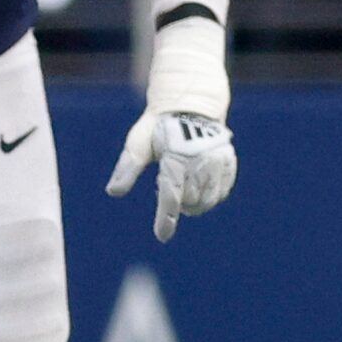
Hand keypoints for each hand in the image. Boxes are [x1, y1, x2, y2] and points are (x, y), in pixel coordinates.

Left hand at [107, 110, 237, 241]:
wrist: (190, 105)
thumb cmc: (159, 126)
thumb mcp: (138, 142)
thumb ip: (128, 167)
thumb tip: (113, 192)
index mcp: (175, 158)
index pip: (171, 197)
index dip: (166, 219)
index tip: (162, 236)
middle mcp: (200, 161)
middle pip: (191, 201)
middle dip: (179, 206)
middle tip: (168, 190)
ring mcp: (217, 161)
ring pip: (209, 199)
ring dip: (196, 204)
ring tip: (185, 193)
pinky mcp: (228, 161)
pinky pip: (222, 191)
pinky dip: (212, 196)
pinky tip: (201, 188)